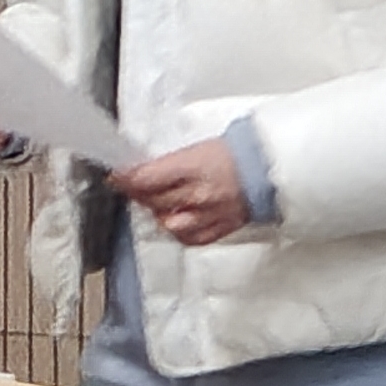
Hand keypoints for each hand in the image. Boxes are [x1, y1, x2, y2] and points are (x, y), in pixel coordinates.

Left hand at [108, 138, 251, 245]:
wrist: (269, 169)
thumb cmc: (236, 153)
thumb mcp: (197, 147)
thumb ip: (170, 163)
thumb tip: (143, 169)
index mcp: (193, 167)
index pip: (146, 178)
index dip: (126, 178)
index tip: (116, 176)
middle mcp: (198, 195)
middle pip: (153, 201)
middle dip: (138, 193)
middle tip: (133, 185)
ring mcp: (209, 215)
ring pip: (168, 223)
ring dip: (158, 213)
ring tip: (158, 202)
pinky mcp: (219, 229)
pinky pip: (190, 238)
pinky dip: (178, 230)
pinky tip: (177, 219)